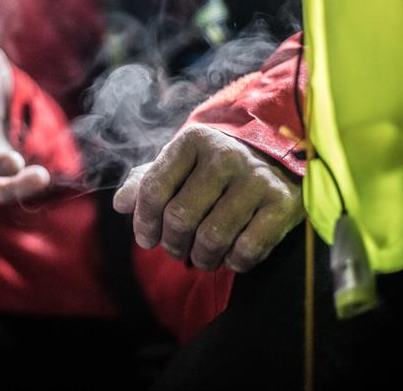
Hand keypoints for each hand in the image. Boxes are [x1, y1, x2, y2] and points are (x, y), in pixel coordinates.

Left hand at [113, 124, 303, 271]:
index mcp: (193, 141)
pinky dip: (234, 262)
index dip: (143, 221)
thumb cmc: (216, 163)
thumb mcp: (180, 162)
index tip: (146, 239)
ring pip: (212, 237)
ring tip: (199, 257)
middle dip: (172, 244)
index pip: (154, 189)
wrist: (278, 152)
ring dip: (201, 258)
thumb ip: (148, 180)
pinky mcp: (282, 203)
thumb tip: (120, 204)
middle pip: (180, 217)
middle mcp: (225, 156)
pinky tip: (229, 258)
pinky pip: (248, 248)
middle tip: (176, 250)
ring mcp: (256, 179)